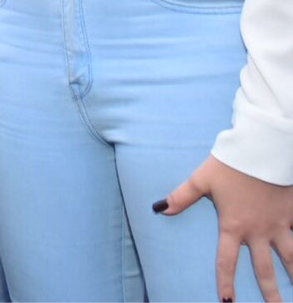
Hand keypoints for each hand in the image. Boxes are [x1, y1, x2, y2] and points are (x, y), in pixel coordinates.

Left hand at [158, 155, 292, 301]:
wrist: (263, 150)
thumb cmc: (230, 165)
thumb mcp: (201, 179)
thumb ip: (181, 196)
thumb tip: (159, 208)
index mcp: (234, 226)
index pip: (226, 261)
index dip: (226, 283)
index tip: (226, 302)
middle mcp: (258, 231)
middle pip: (265, 269)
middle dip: (270, 292)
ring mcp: (279, 224)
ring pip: (291, 257)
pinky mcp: (292, 214)